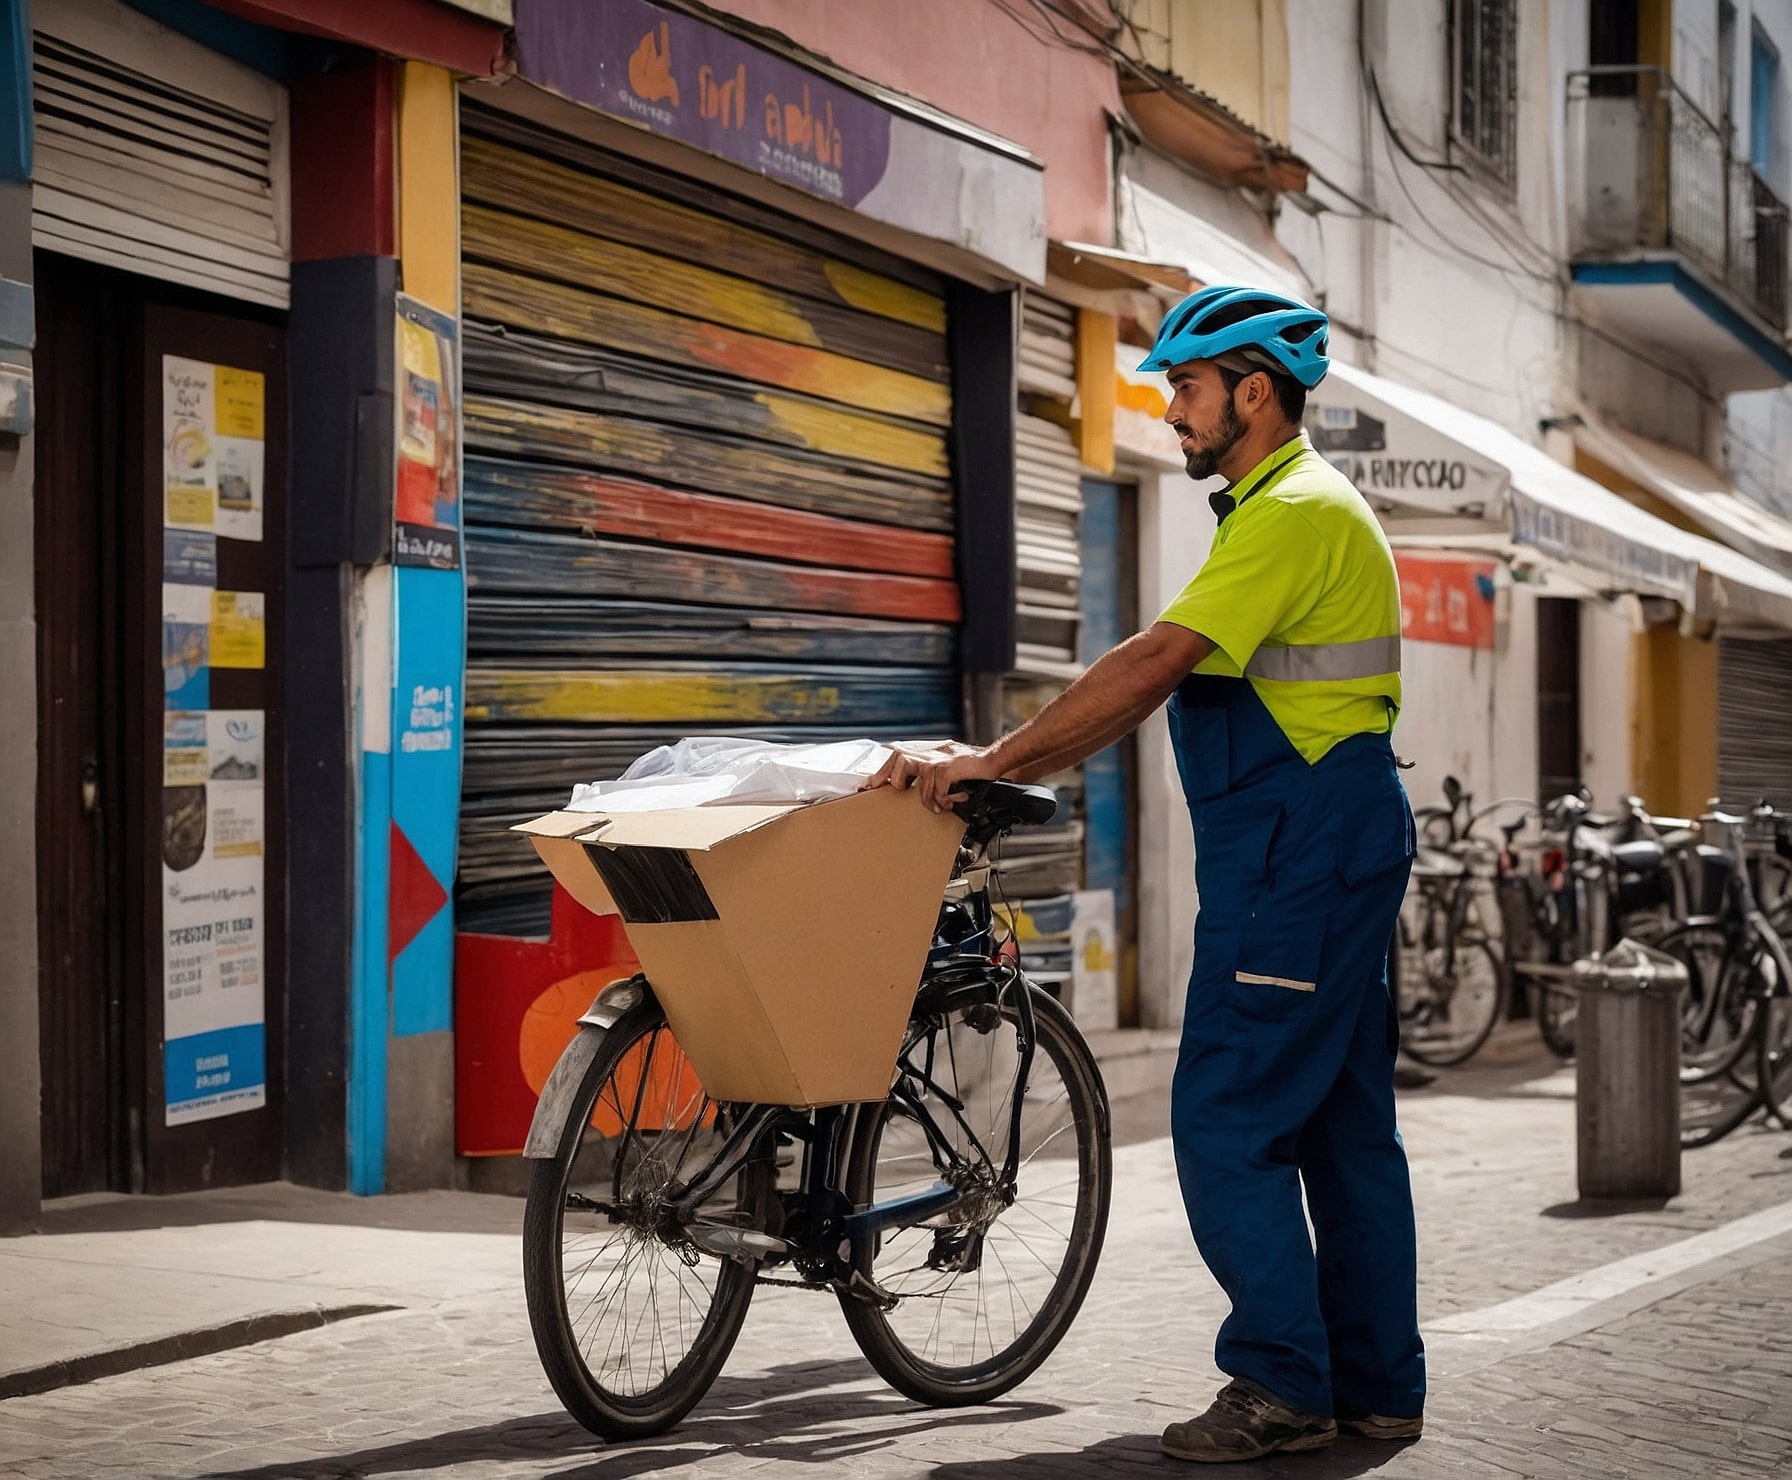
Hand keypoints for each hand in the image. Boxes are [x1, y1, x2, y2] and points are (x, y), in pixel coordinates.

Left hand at [863, 741, 1005, 812]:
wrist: (998, 761)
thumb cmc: (977, 770)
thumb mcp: (951, 769)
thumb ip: (934, 776)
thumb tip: (921, 793)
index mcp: (931, 753)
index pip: (899, 758)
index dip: (883, 772)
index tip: (869, 786)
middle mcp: (933, 753)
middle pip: (899, 757)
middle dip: (888, 777)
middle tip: (888, 792)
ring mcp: (940, 758)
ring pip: (913, 768)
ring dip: (921, 791)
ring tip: (933, 804)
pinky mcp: (950, 766)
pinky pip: (937, 785)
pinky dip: (943, 798)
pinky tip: (951, 803)